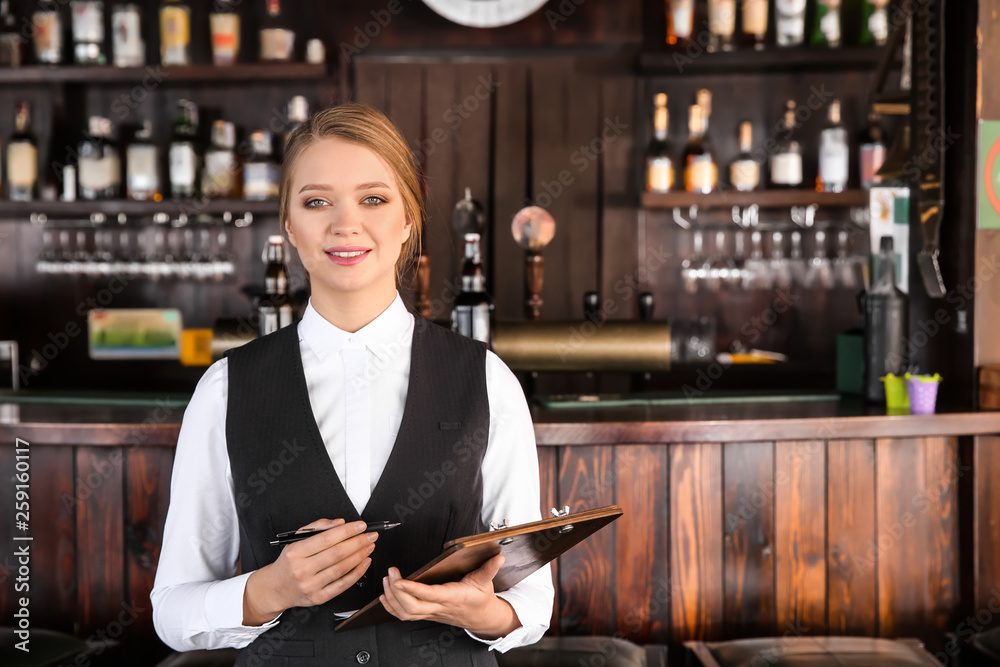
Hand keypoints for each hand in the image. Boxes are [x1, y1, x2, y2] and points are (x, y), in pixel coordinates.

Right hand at [242, 518, 375, 625]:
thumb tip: (340, 523)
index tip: (361, 526)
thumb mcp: (296, 539)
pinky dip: (357, 573)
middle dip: (358, 542)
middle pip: (337, 553)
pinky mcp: (318, 598)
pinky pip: (342, 585)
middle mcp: (302, 570)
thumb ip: (317, 527)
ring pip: (342, 568)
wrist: (276, 588)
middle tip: (371, 535)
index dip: (347, 531)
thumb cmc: (289, 562)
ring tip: (370, 546)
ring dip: (360, 556)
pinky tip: (365, 562)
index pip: (327, 539)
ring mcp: (310, 585)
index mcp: (296, 552)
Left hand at [378, 554, 520, 639]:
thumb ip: (490, 568)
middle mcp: (439, 607)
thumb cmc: (480, 598)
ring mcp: (431, 613)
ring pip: (405, 613)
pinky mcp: (426, 614)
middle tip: (390, 574)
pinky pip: (404, 615)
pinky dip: (391, 607)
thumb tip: (498, 557)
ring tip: (386, 581)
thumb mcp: (486, 581)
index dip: (412, 589)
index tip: (399, 580)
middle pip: (411, 607)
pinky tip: (385, 596)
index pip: (429, 595)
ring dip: (392, 599)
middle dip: (396, 592)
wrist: (481, 617)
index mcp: (453, 597)